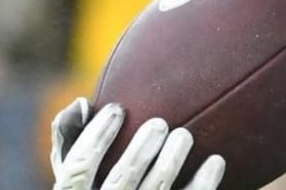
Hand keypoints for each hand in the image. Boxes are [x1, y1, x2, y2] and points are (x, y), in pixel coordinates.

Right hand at [50, 98, 225, 189]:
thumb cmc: (97, 186)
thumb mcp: (75, 173)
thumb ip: (69, 140)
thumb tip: (83, 103)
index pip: (78, 170)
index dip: (95, 137)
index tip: (117, 109)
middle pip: (120, 184)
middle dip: (139, 153)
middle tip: (159, 123)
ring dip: (171, 163)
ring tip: (185, 135)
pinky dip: (203, 184)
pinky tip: (216, 161)